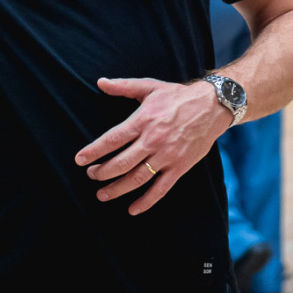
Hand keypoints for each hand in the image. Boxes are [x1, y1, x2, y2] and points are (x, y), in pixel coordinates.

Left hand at [75, 77, 234, 215]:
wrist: (212, 106)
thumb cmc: (178, 96)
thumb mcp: (150, 87)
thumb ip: (124, 86)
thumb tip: (100, 82)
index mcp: (143, 120)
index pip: (112, 140)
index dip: (94, 151)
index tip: (80, 160)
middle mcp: (153, 140)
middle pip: (121, 162)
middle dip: (102, 172)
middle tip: (91, 176)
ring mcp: (167, 155)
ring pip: (137, 178)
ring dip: (117, 189)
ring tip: (102, 195)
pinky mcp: (180, 167)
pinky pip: (161, 189)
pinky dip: (146, 201)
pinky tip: (133, 209)